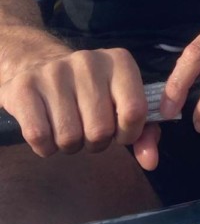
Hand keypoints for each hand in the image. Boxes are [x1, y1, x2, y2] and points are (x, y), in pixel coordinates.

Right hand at [0, 44, 159, 167]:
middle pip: (100, 130)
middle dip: (96, 142)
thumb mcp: (122, 103)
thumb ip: (144, 132)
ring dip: (70, 145)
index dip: (127, 134)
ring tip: (68, 127)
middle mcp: (89, 61)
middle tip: (88, 130)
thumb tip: (151, 161)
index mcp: (120, 61)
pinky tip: (48, 131)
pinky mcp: (25, 86)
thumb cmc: (90, 92)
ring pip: (69, 137)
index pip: (134, 111)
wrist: (39, 65)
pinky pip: (40, 137)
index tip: (118, 132)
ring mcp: (54, 71)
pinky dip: (45, 147)